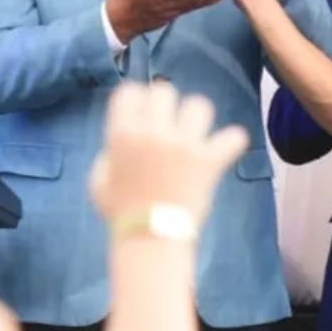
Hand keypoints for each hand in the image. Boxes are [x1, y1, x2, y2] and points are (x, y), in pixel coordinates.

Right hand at [90, 81, 248, 226]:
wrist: (150, 239)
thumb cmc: (120, 212)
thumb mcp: (99, 180)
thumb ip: (108, 154)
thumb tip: (122, 141)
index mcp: (123, 133)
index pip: (130, 91)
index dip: (138, 100)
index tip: (143, 113)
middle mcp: (153, 132)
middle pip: (165, 91)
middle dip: (167, 106)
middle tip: (169, 125)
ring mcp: (184, 144)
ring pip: (200, 105)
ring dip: (197, 120)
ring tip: (196, 136)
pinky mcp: (209, 160)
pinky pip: (232, 137)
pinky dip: (231, 143)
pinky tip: (225, 149)